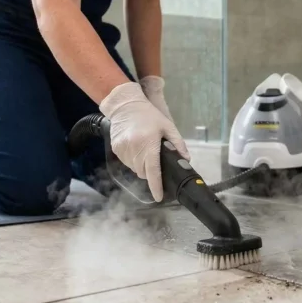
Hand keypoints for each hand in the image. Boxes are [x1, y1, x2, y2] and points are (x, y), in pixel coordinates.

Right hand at [99, 82, 189, 201]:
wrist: (125, 105)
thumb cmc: (149, 115)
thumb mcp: (168, 126)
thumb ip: (178, 144)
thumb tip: (186, 160)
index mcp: (149, 144)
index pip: (153, 171)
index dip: (156, 186)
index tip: (158, 197)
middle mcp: (134, 149)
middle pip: (143, 172)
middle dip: (150, 172)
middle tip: (154, 159)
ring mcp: (123, 150)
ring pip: (134, 169)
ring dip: (141, 166)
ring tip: (144, 150)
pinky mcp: (115, 149)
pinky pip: (126, 162)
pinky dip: (132, 160)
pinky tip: (135, 148)